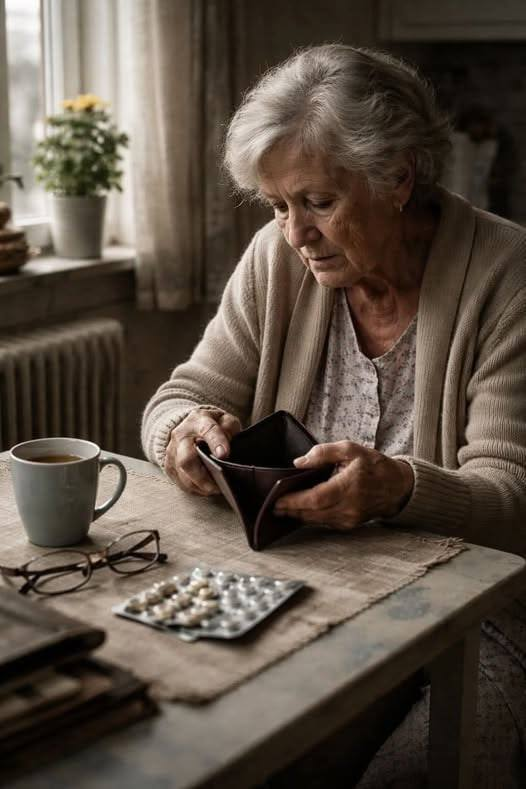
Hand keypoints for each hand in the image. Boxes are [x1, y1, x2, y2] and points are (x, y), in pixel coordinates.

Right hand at [164, 408, 240, 495]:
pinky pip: (180, 482)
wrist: (190, 426)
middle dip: (203, 477)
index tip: (224, 455)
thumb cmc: (212, 424)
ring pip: (182, 474)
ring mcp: (172, 451)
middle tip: (219, 486)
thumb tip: (225, 449)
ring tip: (216, 489)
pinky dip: (195, 489)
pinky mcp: (169, 465)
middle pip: (186, 459)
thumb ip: (229, 428)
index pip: (207, 430)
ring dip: (200, 486)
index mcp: (198, 420)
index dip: (216, 442)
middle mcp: (181, 435)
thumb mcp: (225, 420)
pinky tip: (206, 489)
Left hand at [274, 441, 413, 529]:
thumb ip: (323, 452)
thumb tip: (299, 462)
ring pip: (316, 521)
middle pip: (312, 513)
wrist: (398, 487)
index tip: (276, 500)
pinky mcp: (350, 524)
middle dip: (290, 510)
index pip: (315, 498)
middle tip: (272, 506)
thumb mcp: (350, 449)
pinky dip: (310, 518)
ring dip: (298, 516)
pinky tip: (300, 512)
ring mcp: (350, 518)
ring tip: (281, 509)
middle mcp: (349, 506)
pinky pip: (325, 523)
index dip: (294, 501)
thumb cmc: (373, 465)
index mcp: (349, 486)